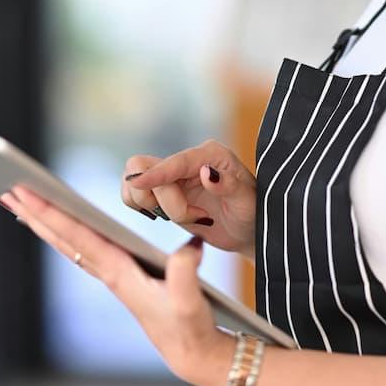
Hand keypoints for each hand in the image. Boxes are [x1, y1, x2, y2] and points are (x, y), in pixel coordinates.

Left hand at [0, 185, 232, 385]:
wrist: (192, 354)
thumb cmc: (189, 329)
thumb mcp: (189, 302)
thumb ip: (184, 273)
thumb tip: (189, 245)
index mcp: (119, 273)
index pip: (77, 236)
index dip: (50, 213)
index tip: (24, 192)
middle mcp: (108, 273)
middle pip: (62, 239)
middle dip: (34, 214)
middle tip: (4, 188)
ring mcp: (111, 276)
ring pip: (68, 244)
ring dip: (44, 223)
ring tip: (19, 203)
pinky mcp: (120, 278)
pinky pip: (82, 249)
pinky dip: (64, 233)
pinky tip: (55, 225)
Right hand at [121, 139, 257, 259]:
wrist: (246, 230)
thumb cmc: (251, 214)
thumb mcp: (247, 202)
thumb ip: (228, 185)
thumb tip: (205, 172)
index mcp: (210, 154)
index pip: (175, 161)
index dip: (156, 174)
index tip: (139, 184)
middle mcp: (187, 161)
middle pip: (146, 168)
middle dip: (161, 199)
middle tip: (191, 215)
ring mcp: (172, 176)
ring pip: (135, 183)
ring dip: (156, 207)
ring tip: (190, 217)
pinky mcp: (161, 192)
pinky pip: (134, 195)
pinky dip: (143, 209)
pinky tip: (170, 217)